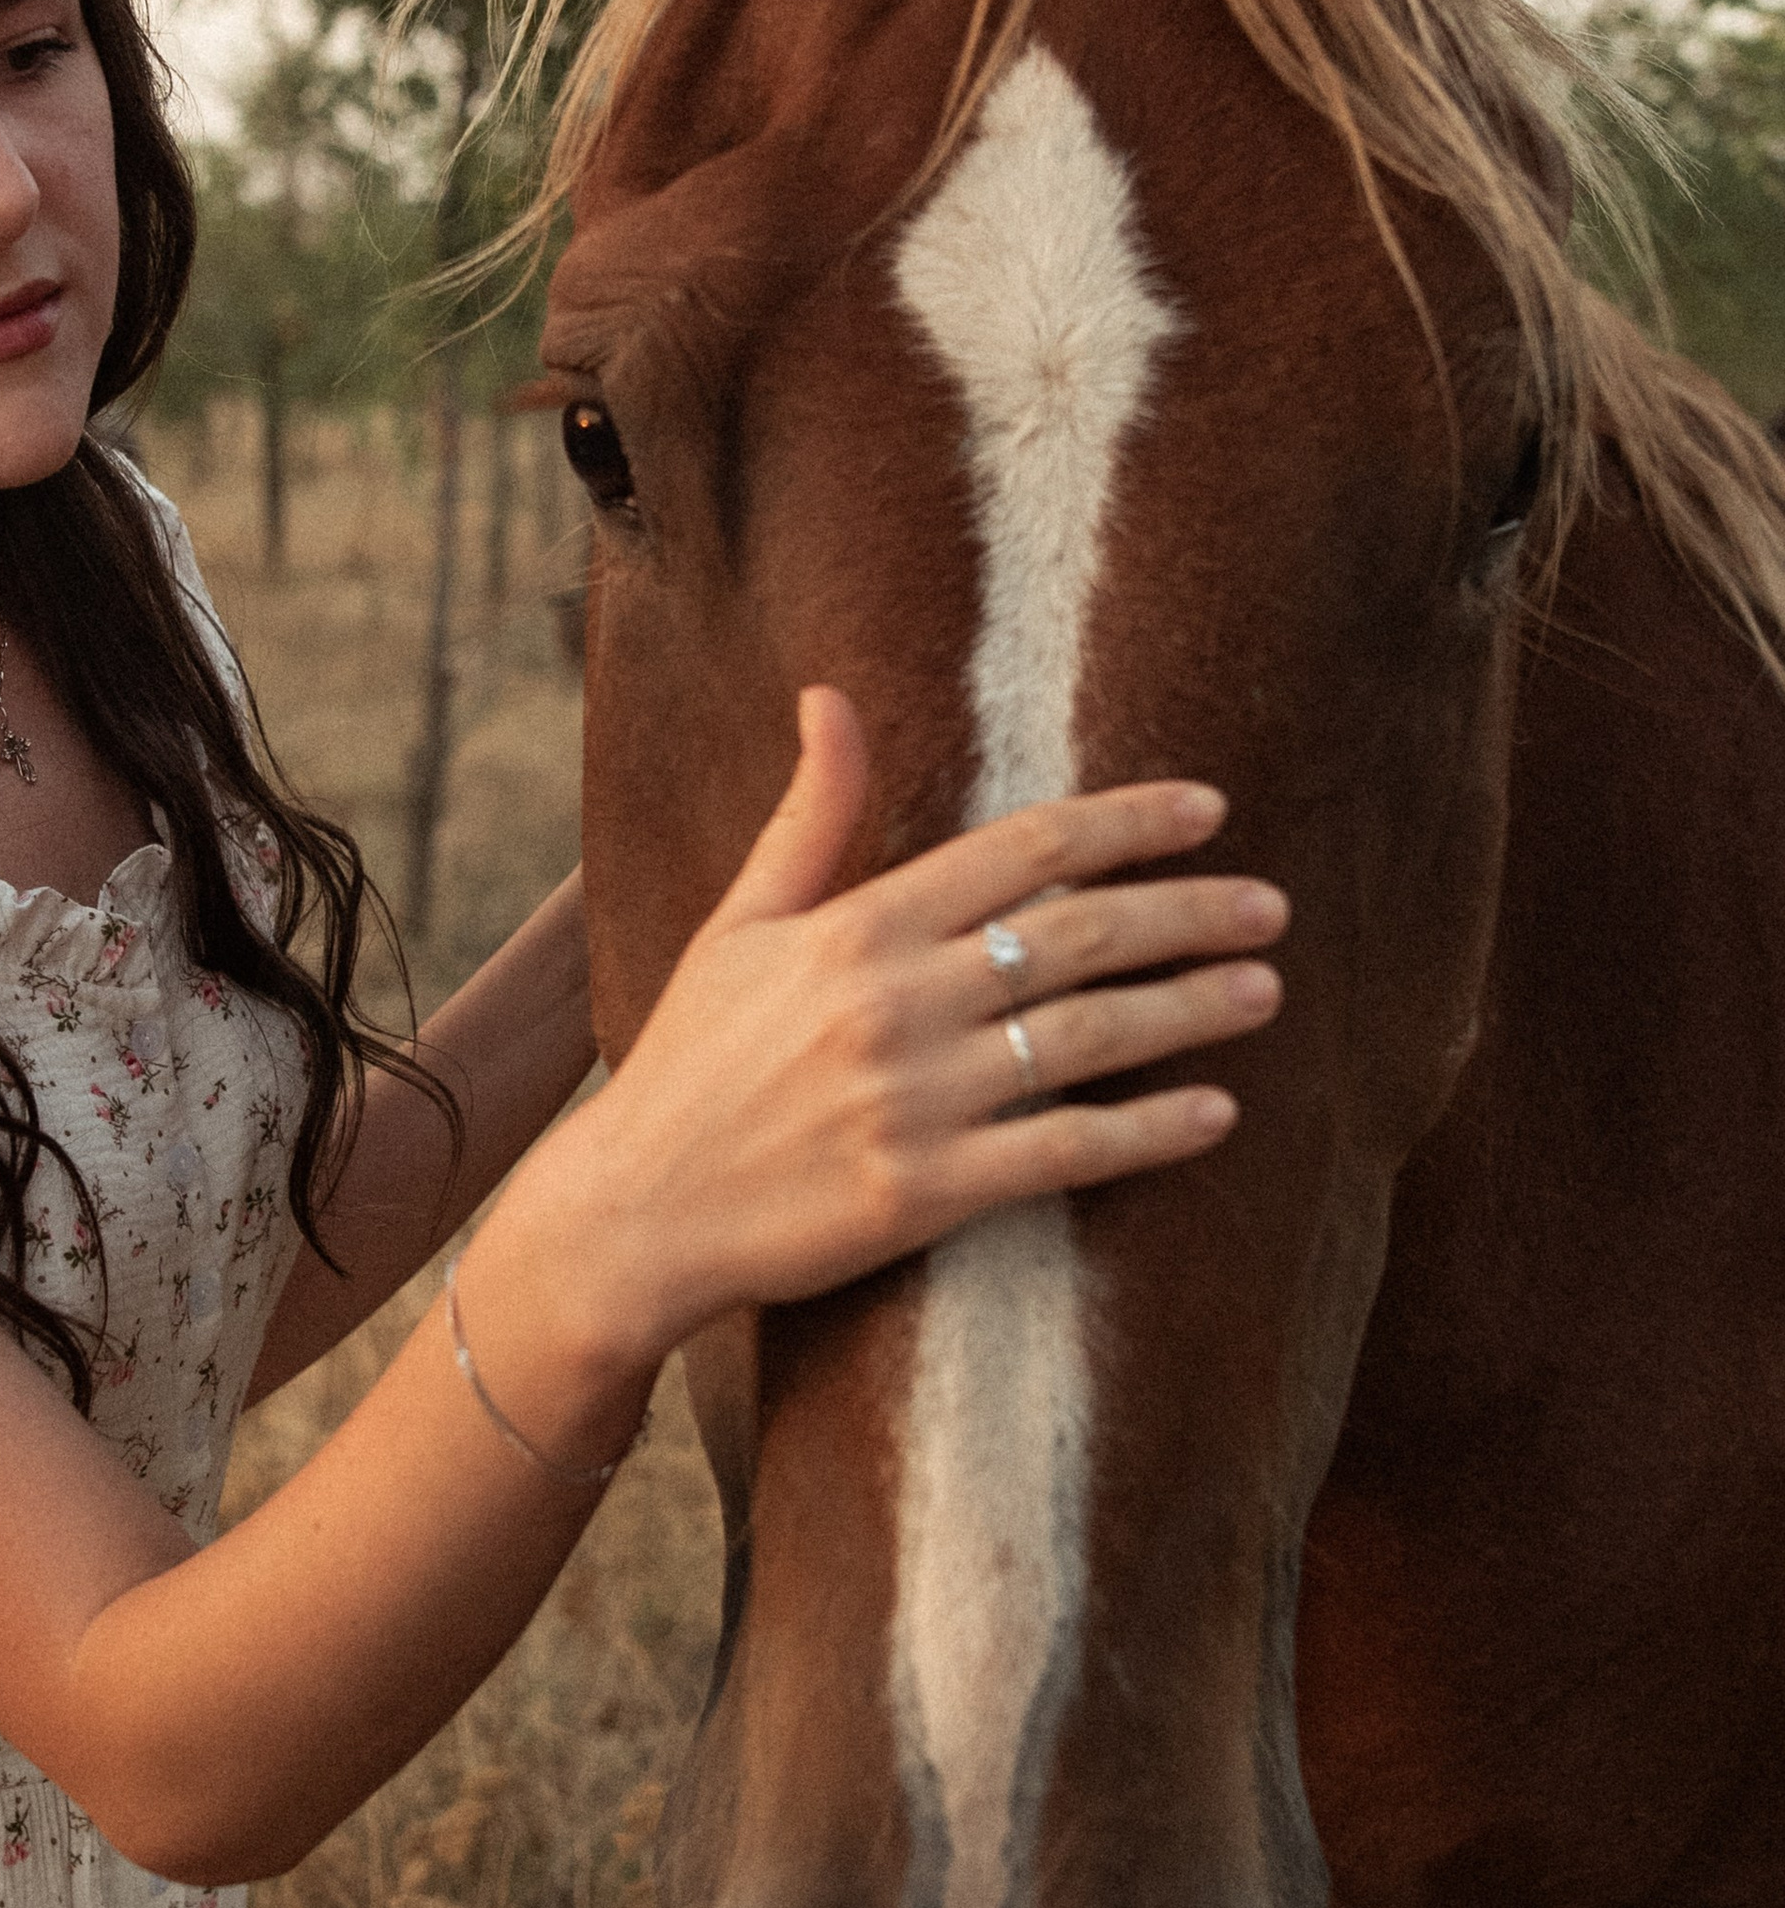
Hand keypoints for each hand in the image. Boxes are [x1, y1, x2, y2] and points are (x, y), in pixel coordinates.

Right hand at [486, 687, 1284, 1379]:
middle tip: (1271, 906)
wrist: (635, 1210)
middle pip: (1079, 936)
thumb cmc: (690, 1060)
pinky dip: (1149, 1129)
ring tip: (1265, 990)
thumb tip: (831, 697)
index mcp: (857, 924)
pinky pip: (1066, 1152)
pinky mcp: (925, 1191)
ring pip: (1089, 1038)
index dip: (1126, 823)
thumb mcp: (740, 923)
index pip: (1023, 849)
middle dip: (1189, 913)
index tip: (1207, 811)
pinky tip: (1215, 1111)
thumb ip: (813, 817)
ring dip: (1191, 1009)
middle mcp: (894, 1001)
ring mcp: (913, 1098)